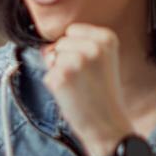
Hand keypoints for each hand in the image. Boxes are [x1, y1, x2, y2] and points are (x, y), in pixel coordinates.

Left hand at [41, 25, 134, 155]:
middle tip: (85, 80)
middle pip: (61, 43)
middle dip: (66, 60)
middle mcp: (92, 47)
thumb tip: (47, 48)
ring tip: (79, 87)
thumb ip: (78, 46)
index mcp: (107, 39)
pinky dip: (55, 86)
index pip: (72, 30)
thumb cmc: (103, 94)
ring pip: (52, 58)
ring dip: (60, 72)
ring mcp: (76, 61)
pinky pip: (47, 74)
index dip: (76, 49)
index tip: (91, 66)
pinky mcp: (61, 77)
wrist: (108, 124)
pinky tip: (71, 96)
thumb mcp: (102, 61)